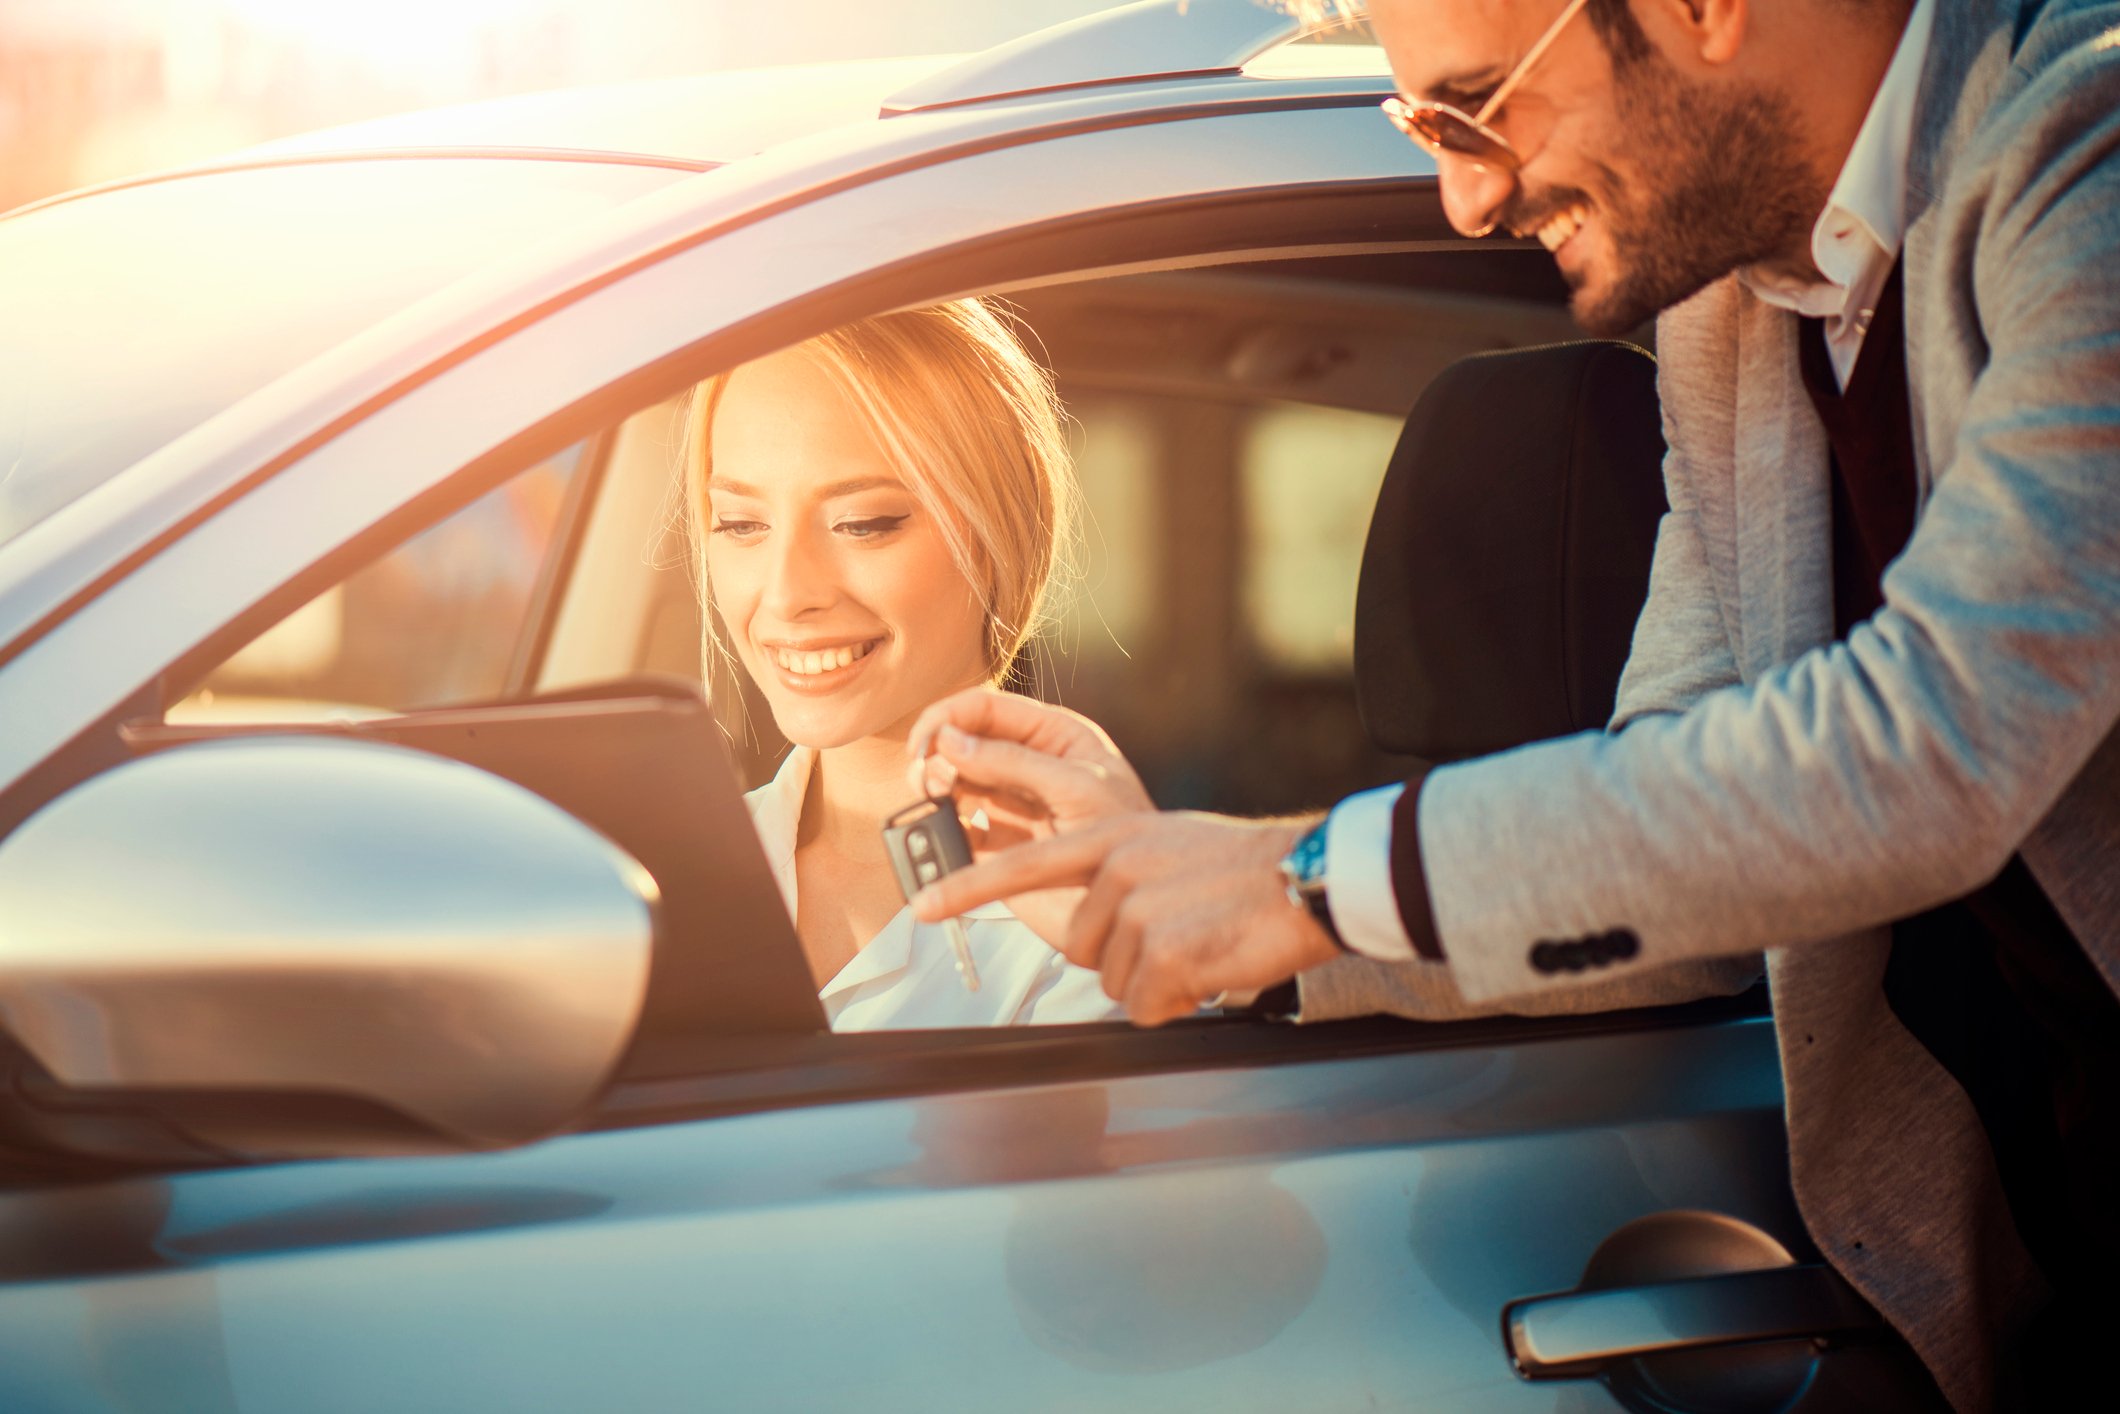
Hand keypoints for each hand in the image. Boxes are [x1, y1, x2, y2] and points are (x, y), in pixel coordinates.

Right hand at [906, 686, 1151, 831]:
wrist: (1134, 907)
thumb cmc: (1128, 838)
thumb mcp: (1076, 787)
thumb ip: (1013, 761)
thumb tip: (951, 740)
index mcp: (1053, 736)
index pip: (988, 709)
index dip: (949, 717)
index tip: (926, 742)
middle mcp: (1027, 766)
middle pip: (962, 742)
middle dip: (936, 754)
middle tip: (928, 778)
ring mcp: (1010, 806)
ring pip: (953, 784)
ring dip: (934, 788)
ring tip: (937, 801)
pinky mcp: (997, 848)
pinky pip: (955, 830)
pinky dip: (940, 829)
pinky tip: (945, 832)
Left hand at [911, 811, 1339, 1025]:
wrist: (1310, 877)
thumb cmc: (1248, 871)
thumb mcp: (1168, 846)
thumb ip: (1122, 873)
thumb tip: (1099, 924)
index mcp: (1112, 837)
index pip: (1022, 865)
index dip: (967, 891)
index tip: (920, 910)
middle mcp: (1115, 869)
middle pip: (1083, 948)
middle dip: (1126, 958)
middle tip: (1182, 935)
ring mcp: (1137, 912)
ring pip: (1116, 982)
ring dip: (1157, 982)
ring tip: (1204, 945)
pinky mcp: (1162, 953)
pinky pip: (1146, 1005)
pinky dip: (1177, 1002)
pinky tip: (1211, 969)